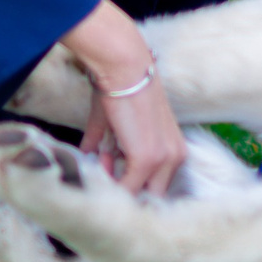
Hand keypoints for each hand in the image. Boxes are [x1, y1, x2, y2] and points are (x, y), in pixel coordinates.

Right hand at [61, 0, 185, 194]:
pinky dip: (108, 183)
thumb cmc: (120, 88)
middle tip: (103, 179)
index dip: (129, 185)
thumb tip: (86, 157)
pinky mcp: (147, 160)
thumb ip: (103, 145)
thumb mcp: (114, 124)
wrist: (124, 67)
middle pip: (149, 194)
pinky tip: (98, 165)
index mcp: (174, 148)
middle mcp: (175, 157)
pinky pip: (125, 187)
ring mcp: (163, 160)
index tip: (109, 180)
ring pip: (136, 193)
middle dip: (124, 191)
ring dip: (113, 185)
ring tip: (99, 164)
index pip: (155, 185)